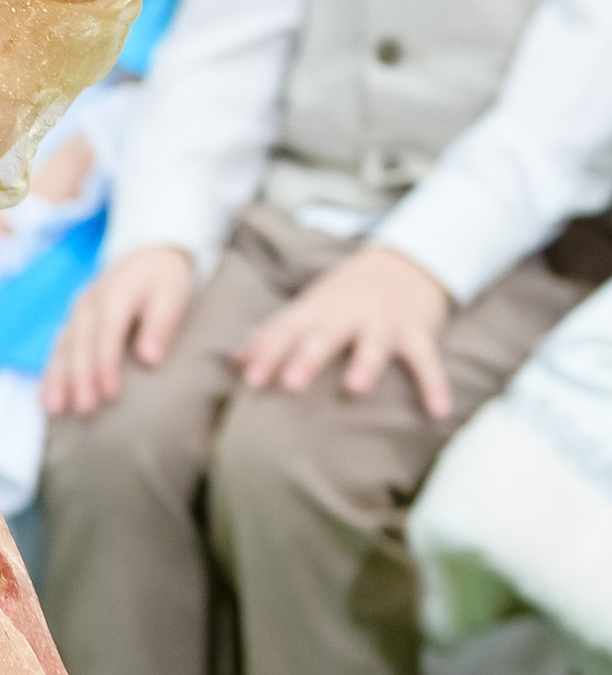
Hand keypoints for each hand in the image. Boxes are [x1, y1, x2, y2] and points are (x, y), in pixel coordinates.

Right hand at [42, 246, 198, 416]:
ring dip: (58, 378)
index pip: (107, 334)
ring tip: (55, 408)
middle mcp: (88, 304)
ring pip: (63, 348)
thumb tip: (150, 359)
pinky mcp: (73, 321)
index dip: (106, 365)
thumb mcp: (172, 294)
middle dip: (80, 378)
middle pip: (81, 344)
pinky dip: (51, 373)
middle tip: (85, 409)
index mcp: (114, 295)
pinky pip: (57, 349)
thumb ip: (161, 324)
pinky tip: (47, 397)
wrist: (146, 254)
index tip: (110, 395)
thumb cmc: (163, 279)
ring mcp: (77, 312)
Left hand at [232, 245, 453, 418]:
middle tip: (291, 384)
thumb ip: (275, 333)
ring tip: (355, 388)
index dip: (268, 354)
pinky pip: (427, 361)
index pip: (288, 332)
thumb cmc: (345, 296)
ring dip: (365, 364)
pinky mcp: (416, 331)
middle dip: (307, 358)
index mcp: (317, 311)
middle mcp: (347, 315)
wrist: (404, 261)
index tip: (250, 379)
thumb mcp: (310, 308)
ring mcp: (383, 323)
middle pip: (324, 336)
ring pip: (373, 344)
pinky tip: (439, 413)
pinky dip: (434, 385)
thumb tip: (236, 362)